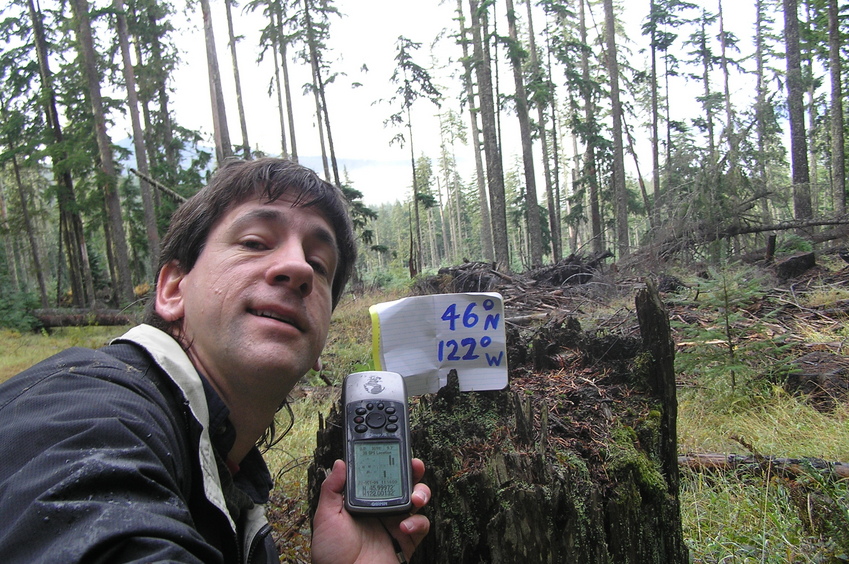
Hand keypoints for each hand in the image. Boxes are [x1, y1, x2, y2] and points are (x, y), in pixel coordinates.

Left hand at [311, 458, 430, 563]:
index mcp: (363, 501)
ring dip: (421, 491)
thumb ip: (332, 489)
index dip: (386, 461)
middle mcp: (381, 510)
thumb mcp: (326, 518)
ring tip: (416, 496)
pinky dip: (418, 522)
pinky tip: (405, 525)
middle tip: (414, 463)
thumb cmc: (332, 555)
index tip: (391, 447)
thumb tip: (340, 463)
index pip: (378, 475)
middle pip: (402, 483)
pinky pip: (422, 524)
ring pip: (417, 499)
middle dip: (411, 470)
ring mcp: (395, 524)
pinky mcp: (407, 540)